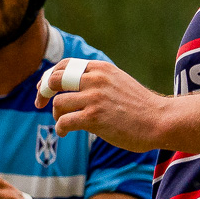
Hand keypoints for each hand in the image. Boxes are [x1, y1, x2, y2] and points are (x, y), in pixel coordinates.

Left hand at [38, 58, 169, 152]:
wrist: (160, 120)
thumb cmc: (138, 106)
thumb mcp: (117, 83)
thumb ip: (96, 81)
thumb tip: (67, 85)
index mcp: (101, 69)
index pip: (63, 65)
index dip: (47, 78)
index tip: (42, 90)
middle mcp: (96, 79)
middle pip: (54, 80)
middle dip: (43, 93)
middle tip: (39, 105)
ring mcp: (95, 98)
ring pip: (57, 104)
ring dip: (56, 116)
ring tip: (65, 123)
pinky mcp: (94, 117)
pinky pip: (63, 122)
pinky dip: (60, 129)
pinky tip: (66, 133)